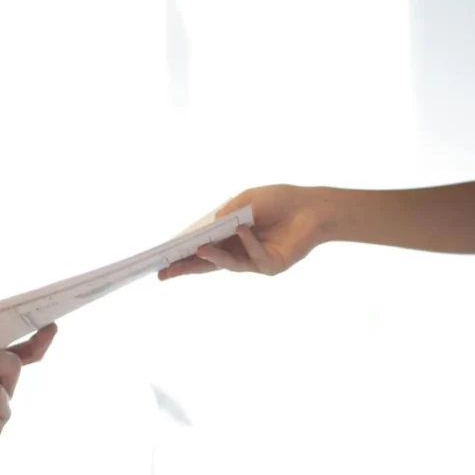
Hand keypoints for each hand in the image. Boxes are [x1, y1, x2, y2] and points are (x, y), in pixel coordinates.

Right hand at [158, 184, 325, 279]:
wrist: (313, 207)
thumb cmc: (279, 200)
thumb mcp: (246, 201)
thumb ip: (226, 214)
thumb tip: (206, 228)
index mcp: (229, 237)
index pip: (201, 248)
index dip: (182, 255)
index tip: (161, 261)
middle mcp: (238, 252)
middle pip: (208, 263)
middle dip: (186, 267)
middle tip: (165, 273)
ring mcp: (254, 261)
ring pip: (228, 264)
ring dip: (213, 256)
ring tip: (198, 249)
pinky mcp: (271, 265)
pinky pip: (255, 256)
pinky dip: (248, 243)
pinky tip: (242, 230)